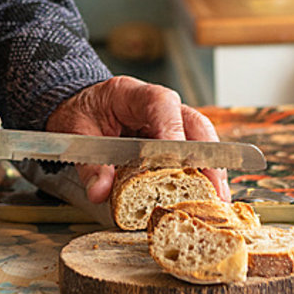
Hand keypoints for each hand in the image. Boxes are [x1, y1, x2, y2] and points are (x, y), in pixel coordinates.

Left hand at [45, 75, 228, 205]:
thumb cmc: (82, 112)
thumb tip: (100, 191)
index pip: (161, 105)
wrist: (80, 104)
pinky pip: (195, 152)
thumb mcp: (75, 133)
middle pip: (194, 124)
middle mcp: (160, 105)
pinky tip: (209, 196)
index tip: (177, 162)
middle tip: (214, 190)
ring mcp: (171, 121)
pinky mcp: (173, 138)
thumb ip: (88, 163)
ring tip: (218, 199)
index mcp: (133, 94)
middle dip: (207, 157)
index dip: (173, 132)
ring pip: (201, 139)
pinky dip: (204, 173)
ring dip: (212, 169)